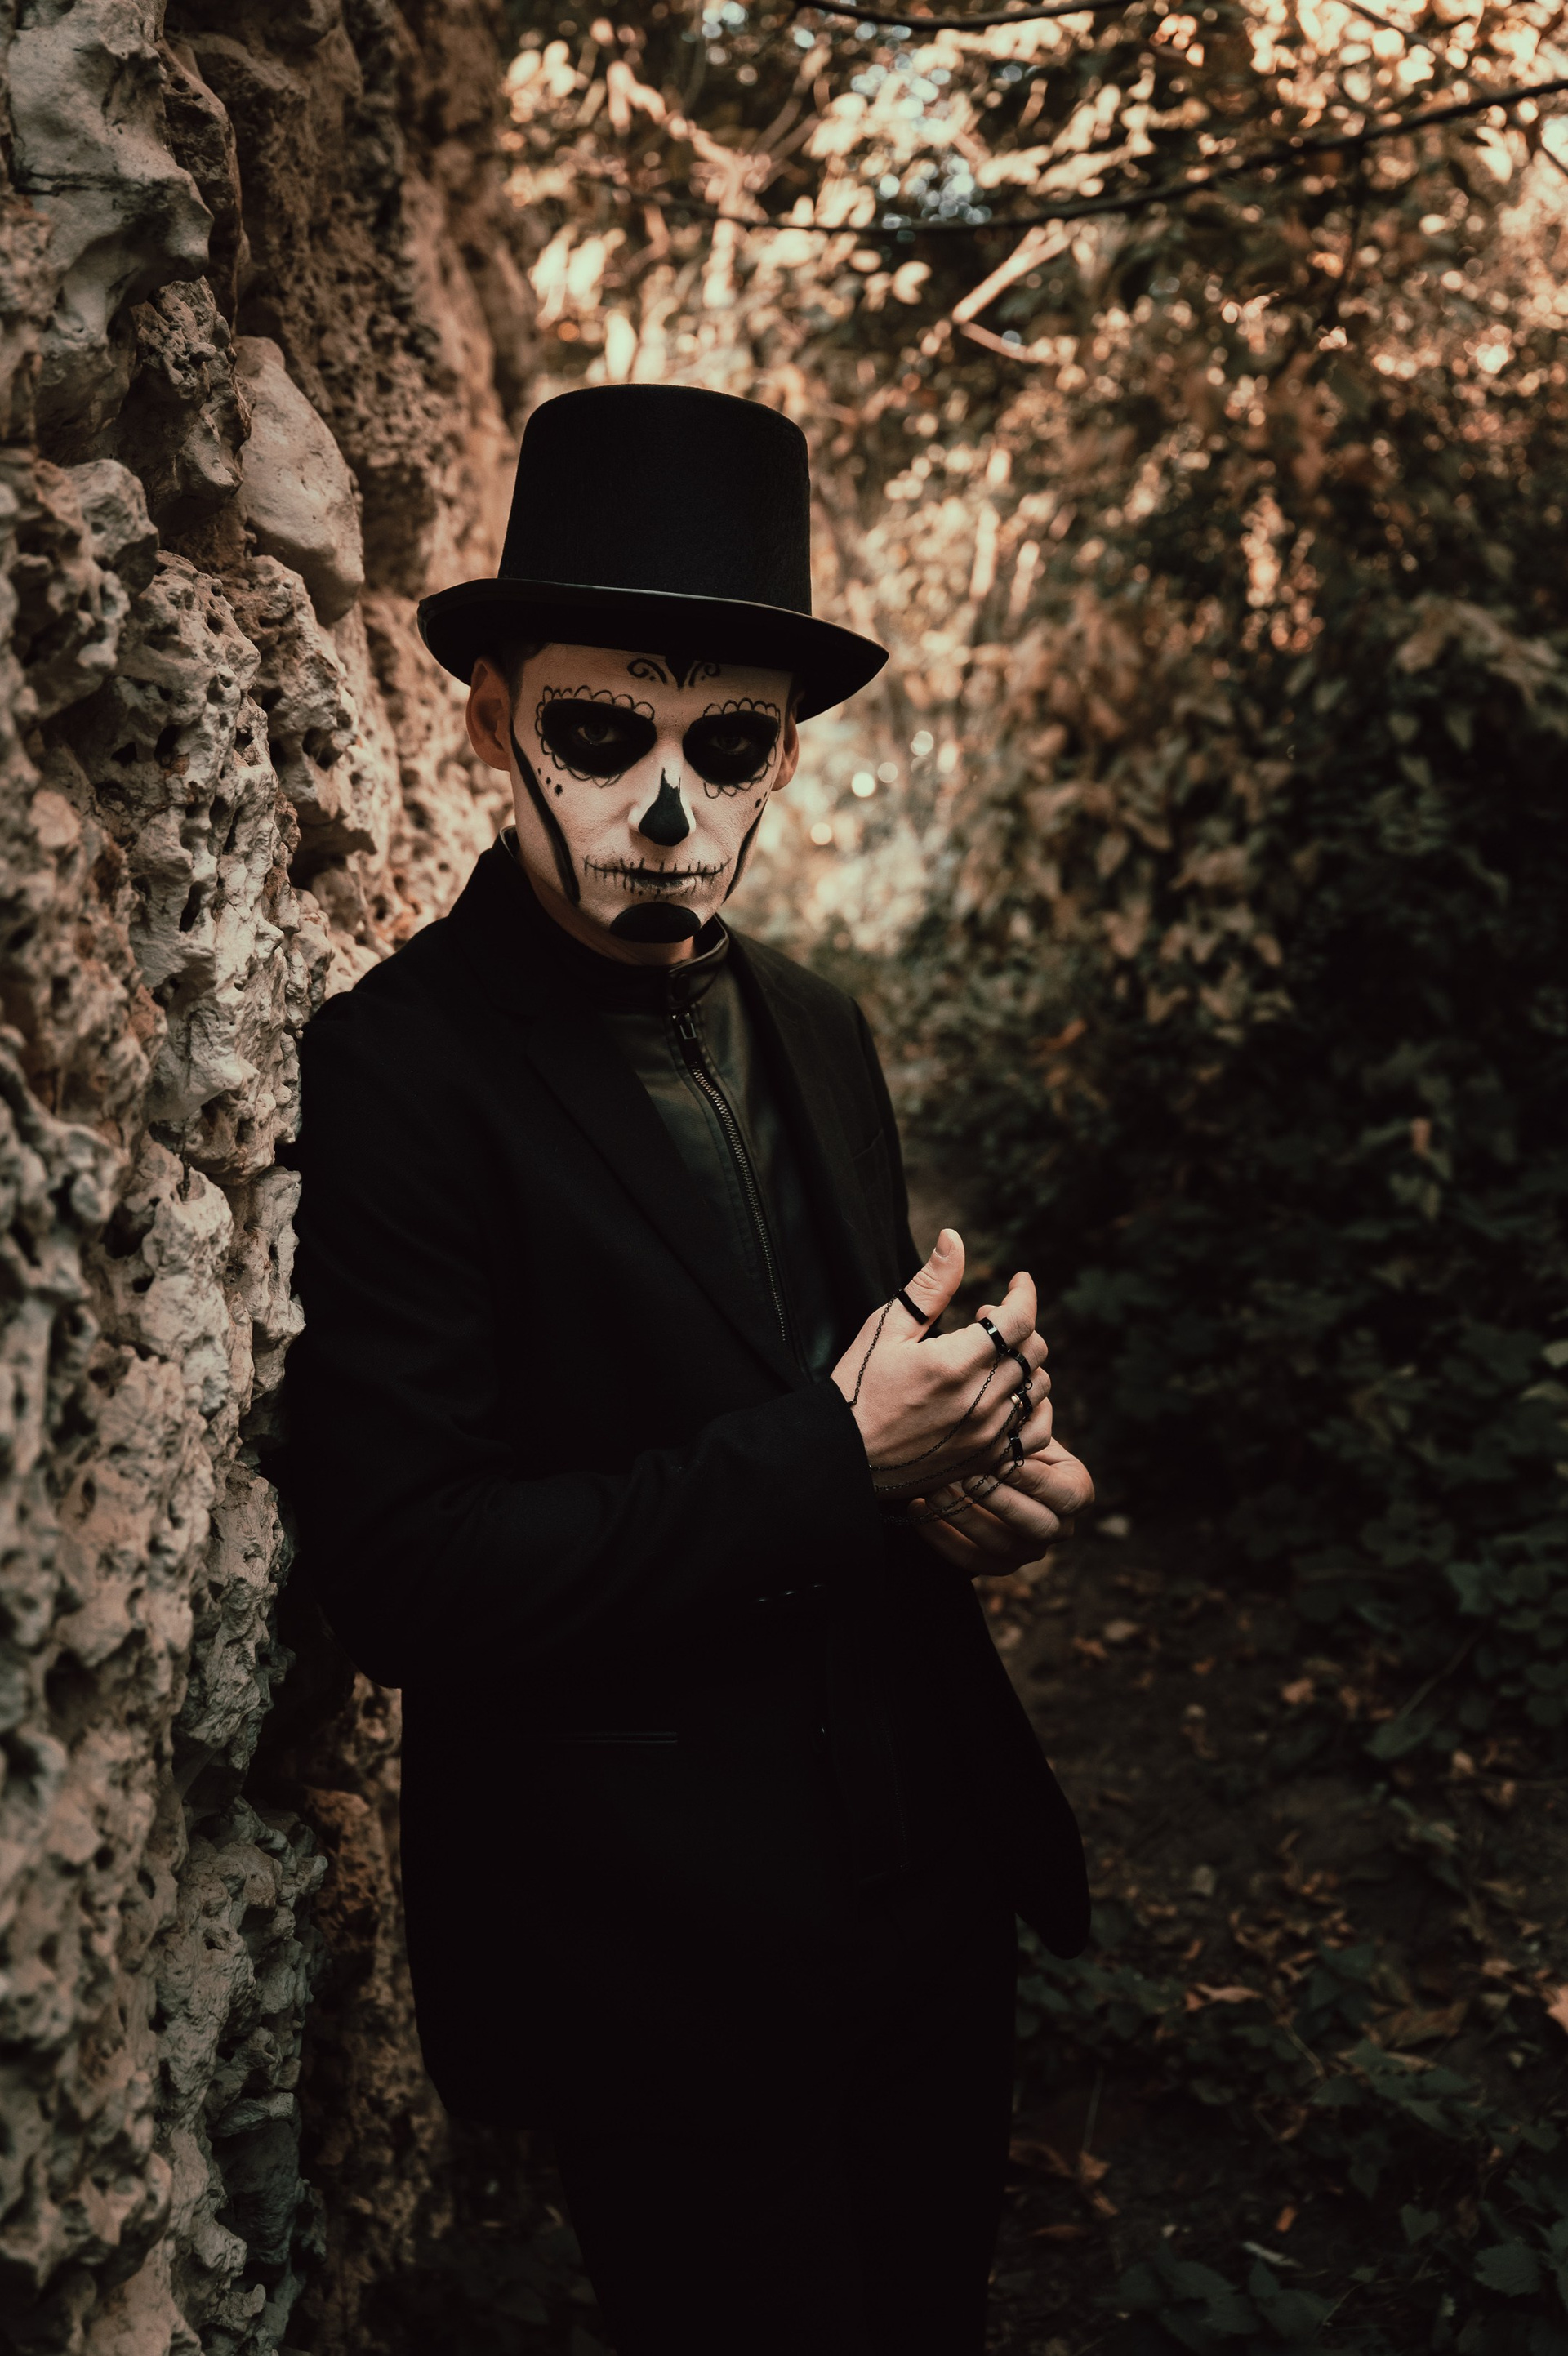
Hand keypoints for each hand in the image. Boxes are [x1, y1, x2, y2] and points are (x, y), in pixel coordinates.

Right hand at [831, 1229, 1052, 1491]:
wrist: (843, 1454)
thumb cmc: (859, 1385)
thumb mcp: (886, 1327)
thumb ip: (929, 1285)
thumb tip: (954, 1239)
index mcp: (955, 1362)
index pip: (1018, 1318)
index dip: (1023, 1292)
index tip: (1018, 1281)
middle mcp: (979, 1400)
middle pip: (1033, 1350)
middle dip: (1016, 1326)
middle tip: (986, 1322)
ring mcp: (987, 1434)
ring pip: (1038, 1388)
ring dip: (1024, 1365)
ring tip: (991, 1361)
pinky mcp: (986, 1460)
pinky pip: (1035, 1433)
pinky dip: (1032, 1410)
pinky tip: (1010, 1398)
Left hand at [913, 1437, 1094, 1577]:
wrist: (981, 1456)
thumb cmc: (1006, 1430)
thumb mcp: (1022, 1420)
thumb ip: (1026, 1420)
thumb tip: (1016, 1409)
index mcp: (1076, 1490)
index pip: (1068, 1495)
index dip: (1036, 1482)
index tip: (1002, 1461)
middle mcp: (1059, 1525)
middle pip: (1039, 1526)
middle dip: (1000, 1502)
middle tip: (967, 1477)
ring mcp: (1029, 1550)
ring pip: (1002, 1546)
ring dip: (966, 1518)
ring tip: (936, 1490)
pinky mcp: (997, 1563)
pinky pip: (971, 1560)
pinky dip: (942, 1537)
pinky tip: (919, 1506)